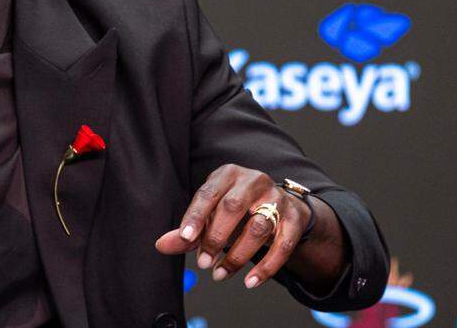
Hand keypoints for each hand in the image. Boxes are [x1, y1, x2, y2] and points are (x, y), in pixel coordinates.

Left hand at [155, 164, 311, 289]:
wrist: (279, 207)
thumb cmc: (236, 211)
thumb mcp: (210, 216)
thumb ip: (187, 232)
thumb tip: (161, 245)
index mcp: (227, 175)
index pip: (208, 194)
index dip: (195, 217)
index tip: (185, 239)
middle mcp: (253, 181)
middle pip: (233, 208)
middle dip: (216, 238)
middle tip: (203, 263)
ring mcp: (277, 197)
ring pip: (258, 227)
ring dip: (237, 256)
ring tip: (220, 274)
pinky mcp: (295, 218)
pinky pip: (283, 244)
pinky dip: (267, 266)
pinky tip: (250, 281)